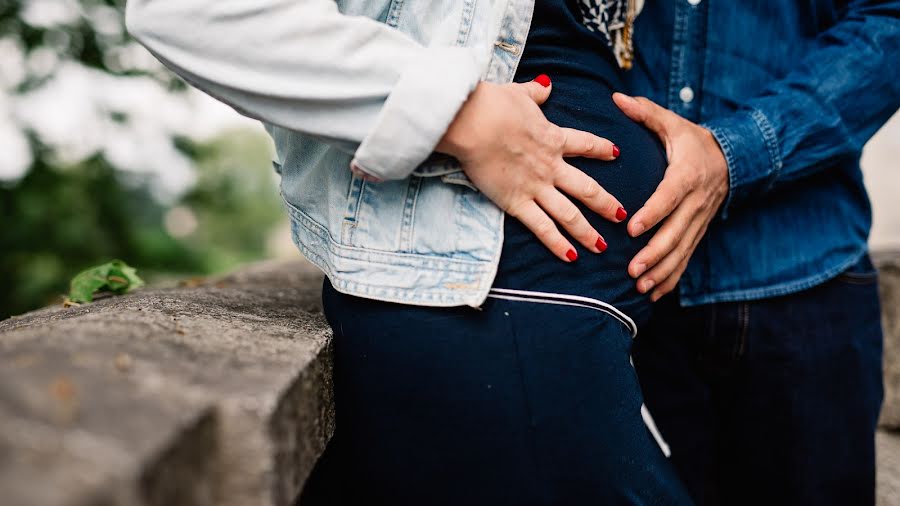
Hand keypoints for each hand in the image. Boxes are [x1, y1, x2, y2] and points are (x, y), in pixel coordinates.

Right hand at [438, 76, 625, 261]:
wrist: (476, 122)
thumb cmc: (494, 104)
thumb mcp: (520, 93)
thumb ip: (536, 93)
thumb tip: (546, 85)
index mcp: (553, 138)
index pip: (586, 144)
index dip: (603, 148)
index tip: (617, 152)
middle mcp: (551, 167)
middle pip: (587, 189)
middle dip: (606, 204)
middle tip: (622, 216)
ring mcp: (536, 187)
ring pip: (570, 214)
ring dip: (588, 232)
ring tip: (602, 247)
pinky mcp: (517, 202)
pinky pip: (542, 228)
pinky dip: (557, 244)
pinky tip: (571, 257)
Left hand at [612, 93, 728, 300]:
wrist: (731, 158)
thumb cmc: (692, 140)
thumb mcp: (672, 123)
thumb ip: (644, 112)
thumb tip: (616, 98)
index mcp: (686, 174)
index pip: (669, 196)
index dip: (653, 213)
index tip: (632, 228)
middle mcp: (696, 201)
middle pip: (676, 232)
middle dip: (654, 254)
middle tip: (631, 270)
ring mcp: (699, 220)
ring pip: (682, 251)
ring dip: (662, 271)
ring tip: (640, 287)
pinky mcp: (699, 232)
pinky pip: (687, 259)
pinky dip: (672, 278)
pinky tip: (654, 295)